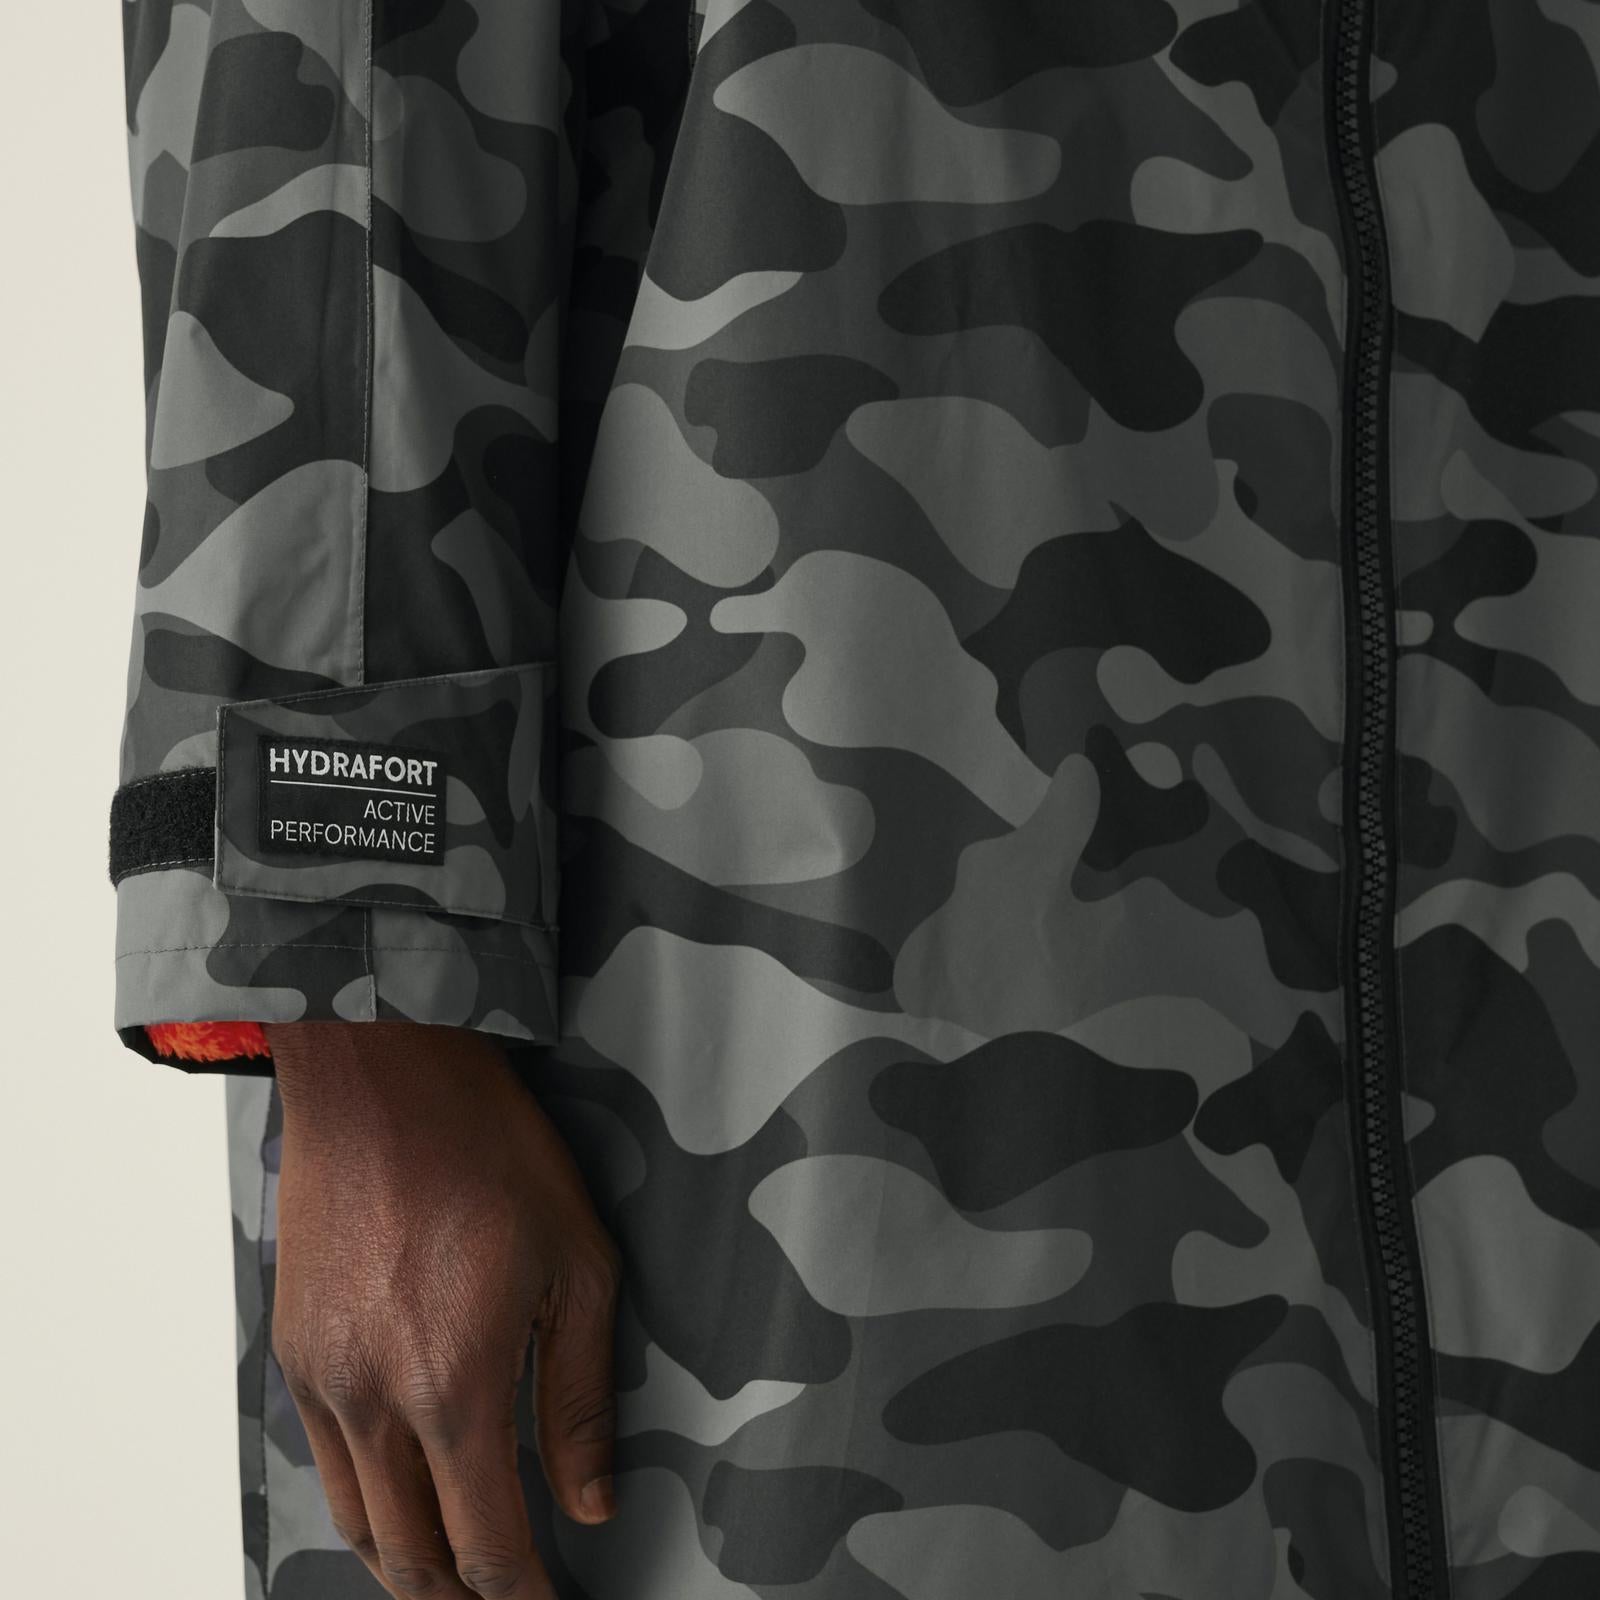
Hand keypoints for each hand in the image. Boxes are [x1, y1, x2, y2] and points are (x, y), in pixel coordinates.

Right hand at [264, 1021, 619, 1599]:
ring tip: (455, 1572)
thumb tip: (590, 1501)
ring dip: (406, 1565)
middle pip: (409, 1560)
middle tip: (502, 1599)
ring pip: (356, 1523)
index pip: (485, 1545)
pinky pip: (324, 1461)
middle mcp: (372, 1400)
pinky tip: (403, 1488)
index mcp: (453, 1385)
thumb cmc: (490, 1153)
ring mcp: (321, 1378)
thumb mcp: (578, 1264)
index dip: (522, 1591)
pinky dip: (366, 1500)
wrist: (383, 1076)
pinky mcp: (291, 1350)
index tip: (550, 1599)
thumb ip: (580, 1395)